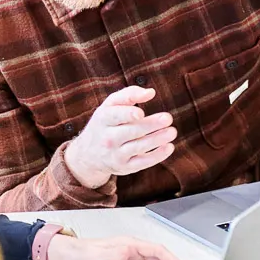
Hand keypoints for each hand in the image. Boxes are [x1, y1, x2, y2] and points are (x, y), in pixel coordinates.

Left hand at [47, 234, 188, 259]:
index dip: (171, 259)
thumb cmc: (81, 255)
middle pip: (159, 254)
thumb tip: (130, 250)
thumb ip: (113, 253)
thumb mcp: (97, 256)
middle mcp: (131, 247)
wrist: (70, 256)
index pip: (156, 250)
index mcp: (128, 244)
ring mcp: (130, 254)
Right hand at [63, 87, 177, 187]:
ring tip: (172, 131)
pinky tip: (169, 146)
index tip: (140, 113)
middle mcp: (108, 137)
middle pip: (131, 131)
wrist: (88, 154)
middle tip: (167, 118)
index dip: (127, 114)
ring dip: (157, 139)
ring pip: (139, 146)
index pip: (115, 115)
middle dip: (150, 125)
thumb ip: (129, 94)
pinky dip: (157, 155)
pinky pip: (143, 162)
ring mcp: (116, 154)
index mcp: (103, 118)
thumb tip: (150, 92)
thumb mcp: (109, 106)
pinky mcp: (125, 167)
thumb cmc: (105, 124)